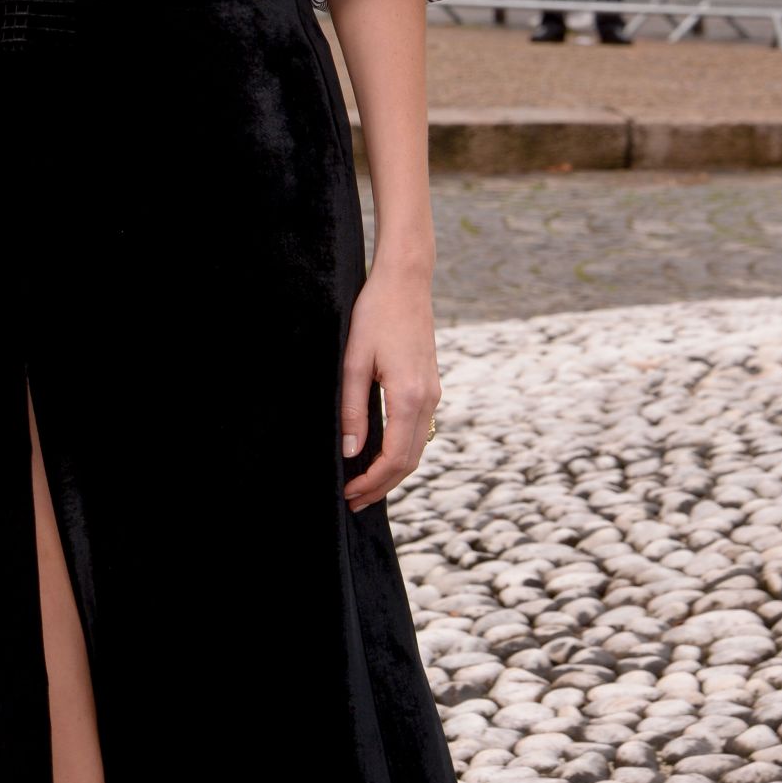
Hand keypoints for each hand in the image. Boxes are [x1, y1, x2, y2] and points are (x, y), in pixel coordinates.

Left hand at [341, 262, 440, 511]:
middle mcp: (428, 400)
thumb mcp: (355, 360)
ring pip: (418, 448)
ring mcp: (433, 392)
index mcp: (410, 397)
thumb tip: (351, 452)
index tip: (348, 494)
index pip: (395, 459)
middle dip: (382, 486)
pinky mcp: (430, 384)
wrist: (406, 281)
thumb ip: (353, 409)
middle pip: (410, 461)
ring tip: (364, 485)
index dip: (372, 482)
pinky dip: (402, 451)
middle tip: (353, 501)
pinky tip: (380, 453)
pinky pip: (419, 430)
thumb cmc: (375, 314)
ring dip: (393, 472)